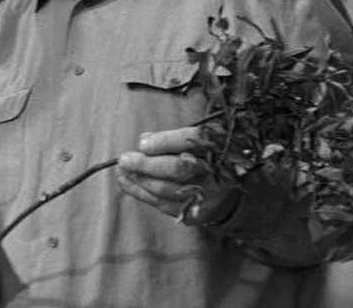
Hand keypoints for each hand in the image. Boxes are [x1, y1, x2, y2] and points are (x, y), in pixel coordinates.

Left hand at [117, 127, 236, 223]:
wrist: (229, 192)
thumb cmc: (206, 159)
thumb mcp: (198, 141)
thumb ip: (173, 139)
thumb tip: (144, 141)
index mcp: (218, 147)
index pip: (192, 140)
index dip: (165, 142)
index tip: (142, 144)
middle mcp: (215, 172)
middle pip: (178, 169)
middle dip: (147, 165)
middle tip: (125, 160)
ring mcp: (206, 196)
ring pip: (167, 190)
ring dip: (139, 180)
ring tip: (122, 171)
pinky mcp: (195, 213)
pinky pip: (163, 204)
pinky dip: (141, 193)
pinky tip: (127, 183)